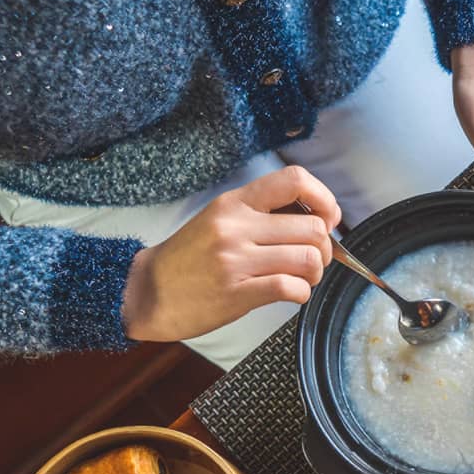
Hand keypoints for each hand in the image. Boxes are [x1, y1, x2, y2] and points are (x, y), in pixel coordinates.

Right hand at [122, 166, 341, 341]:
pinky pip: (291, 287)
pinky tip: (292, 293)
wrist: (146, 292)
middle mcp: (236, 226)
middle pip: (313, 229)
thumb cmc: (189, 258)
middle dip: (324, 249)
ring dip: (315, 273)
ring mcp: (236, 259)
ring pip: (307, 258)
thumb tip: (317, 219)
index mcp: (235, 203)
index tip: (327, 220)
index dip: (324, 199)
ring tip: (302, 278)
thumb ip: (262, 215)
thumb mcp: (220, 220)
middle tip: (313, 260)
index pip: (294, 180)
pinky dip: (302, 293)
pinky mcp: (237, 292)